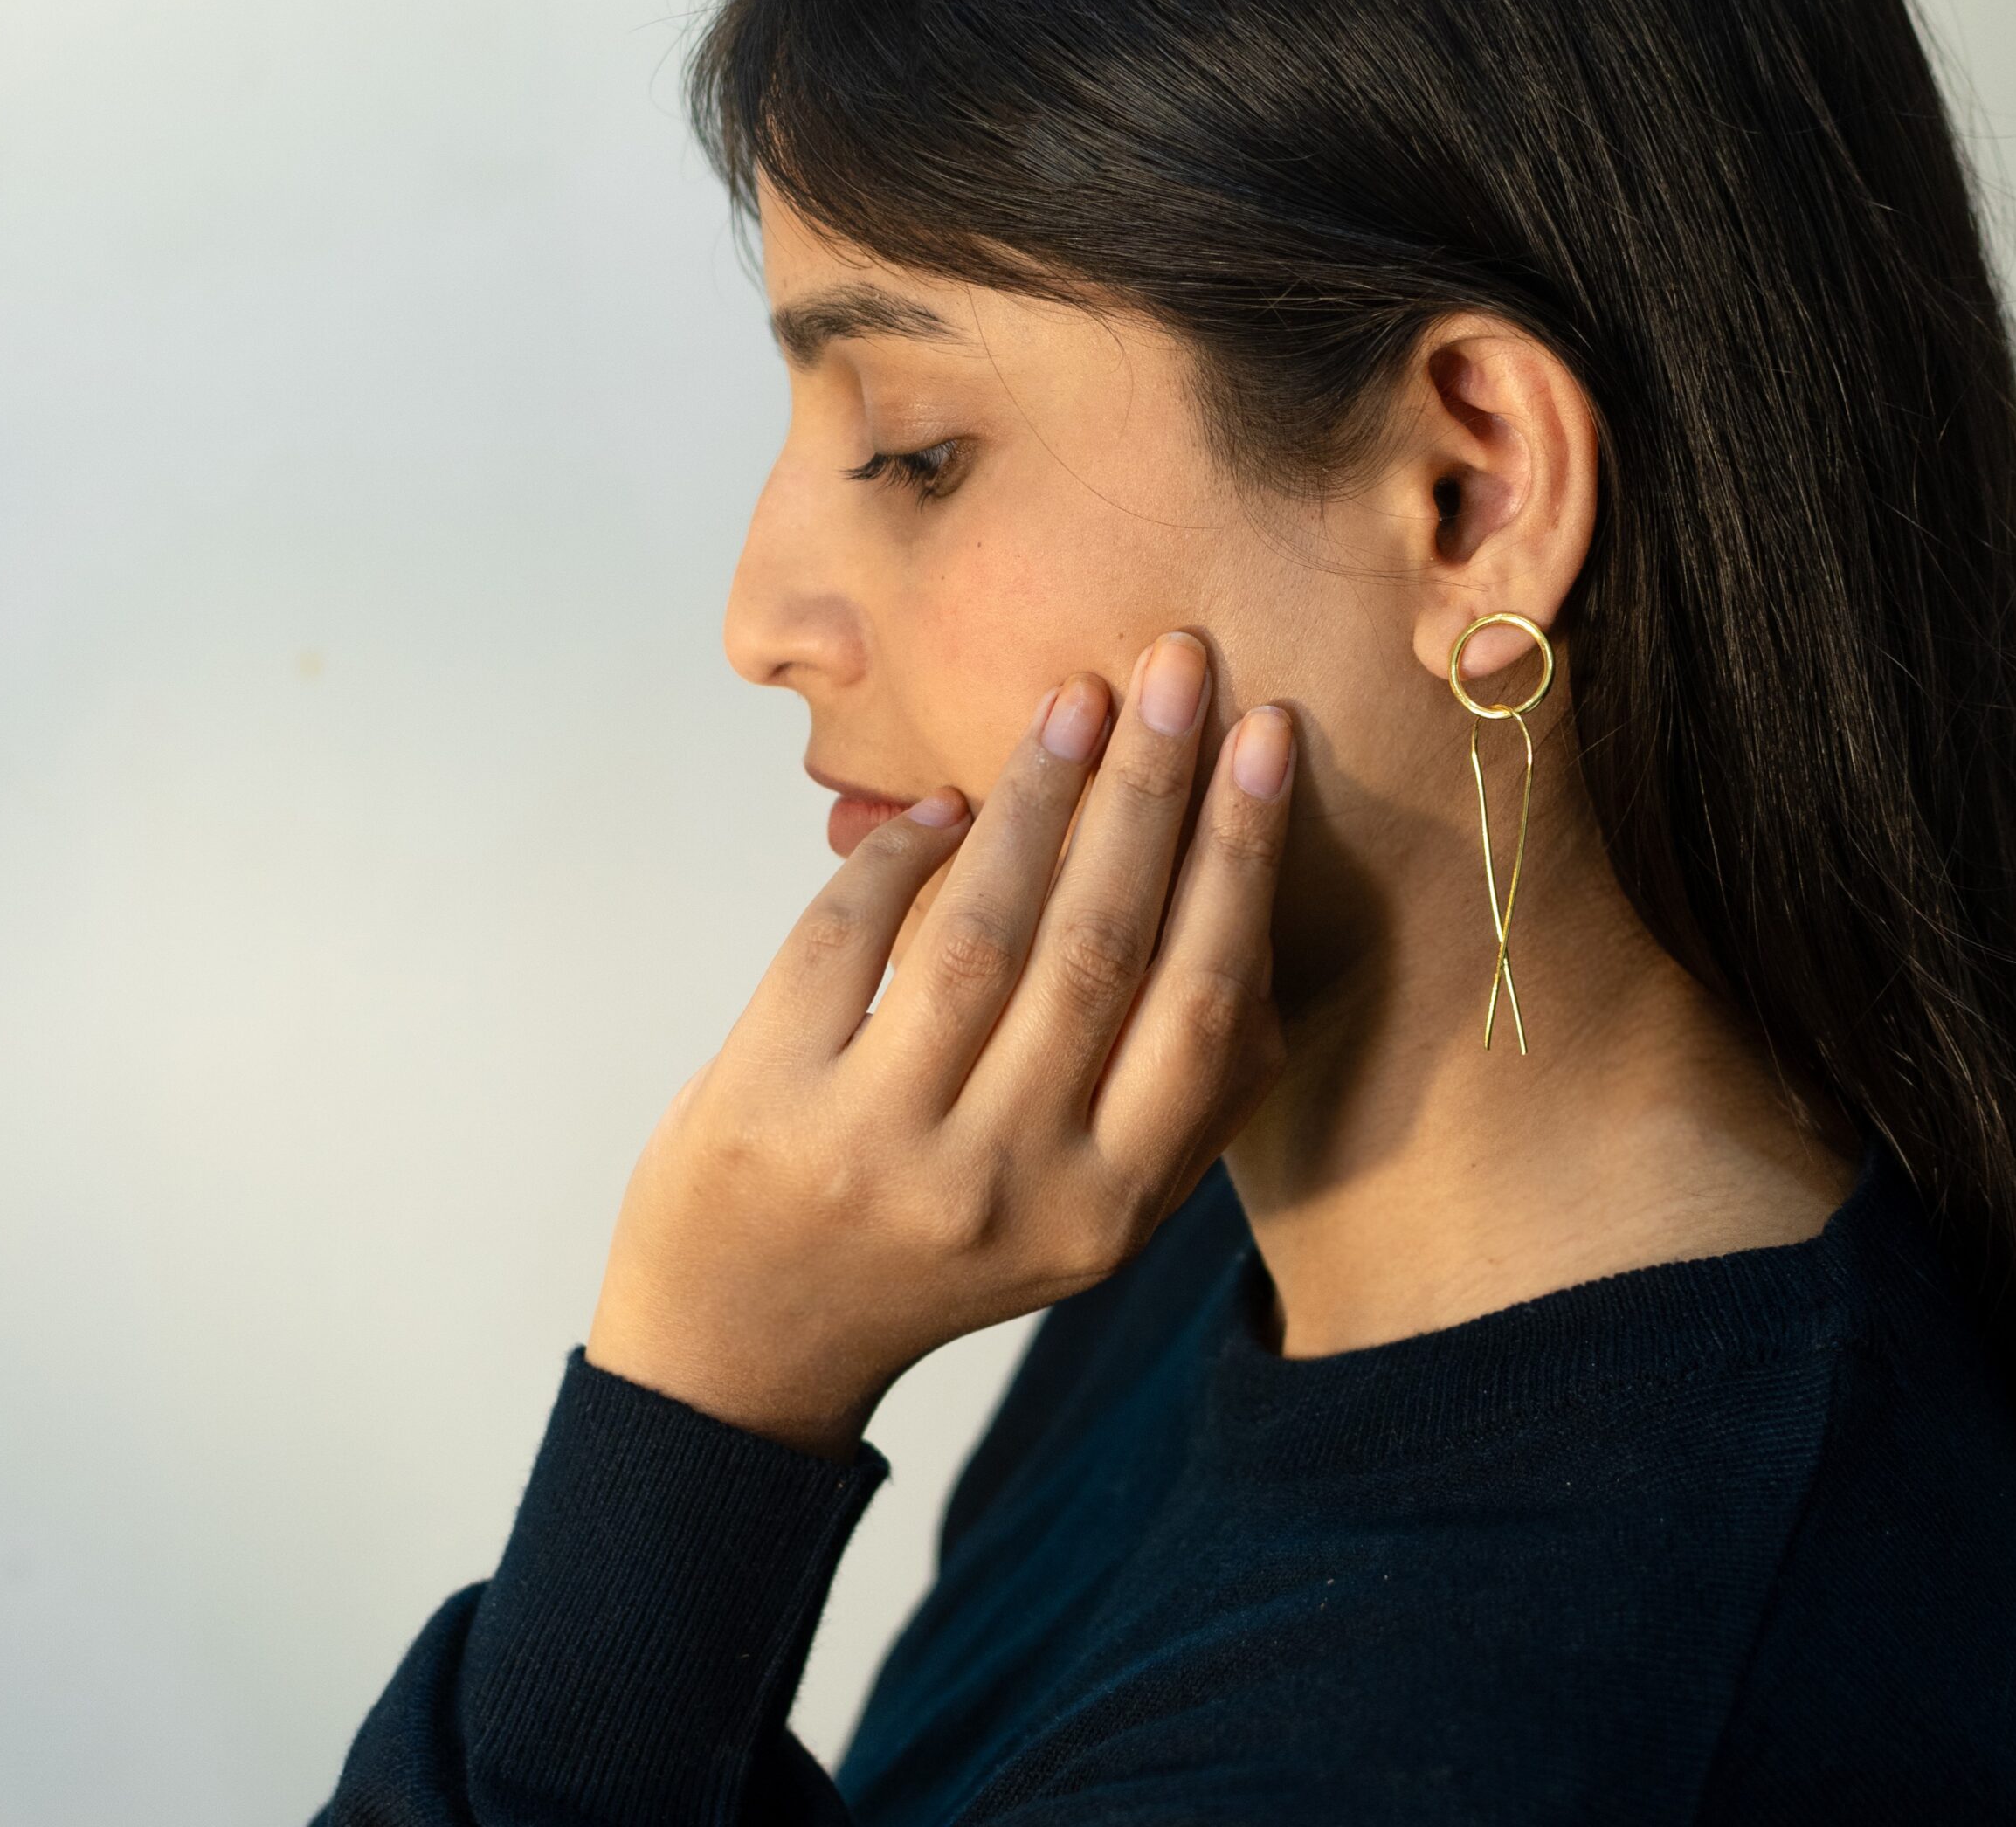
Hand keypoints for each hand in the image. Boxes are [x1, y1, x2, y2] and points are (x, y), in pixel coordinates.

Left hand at [584, 629, 1295, 1461]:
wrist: (747, 1350)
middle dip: (1153, 790)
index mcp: (1105, 1209)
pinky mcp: (769, 1103)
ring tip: (1078, 701)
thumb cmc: (939, 1251)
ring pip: (982, 931)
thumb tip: (1249, 925)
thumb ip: (1176, 1106)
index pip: (1201, 1007)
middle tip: (1181, 666)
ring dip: (1039, 797)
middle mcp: (1003, 1184)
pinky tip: (942, 803)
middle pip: (1102, 949)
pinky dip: (899, 852)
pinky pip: (847, 935)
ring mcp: (878, 1147)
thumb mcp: (1084, 1213)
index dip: (1239, 860)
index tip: (1268, 739)